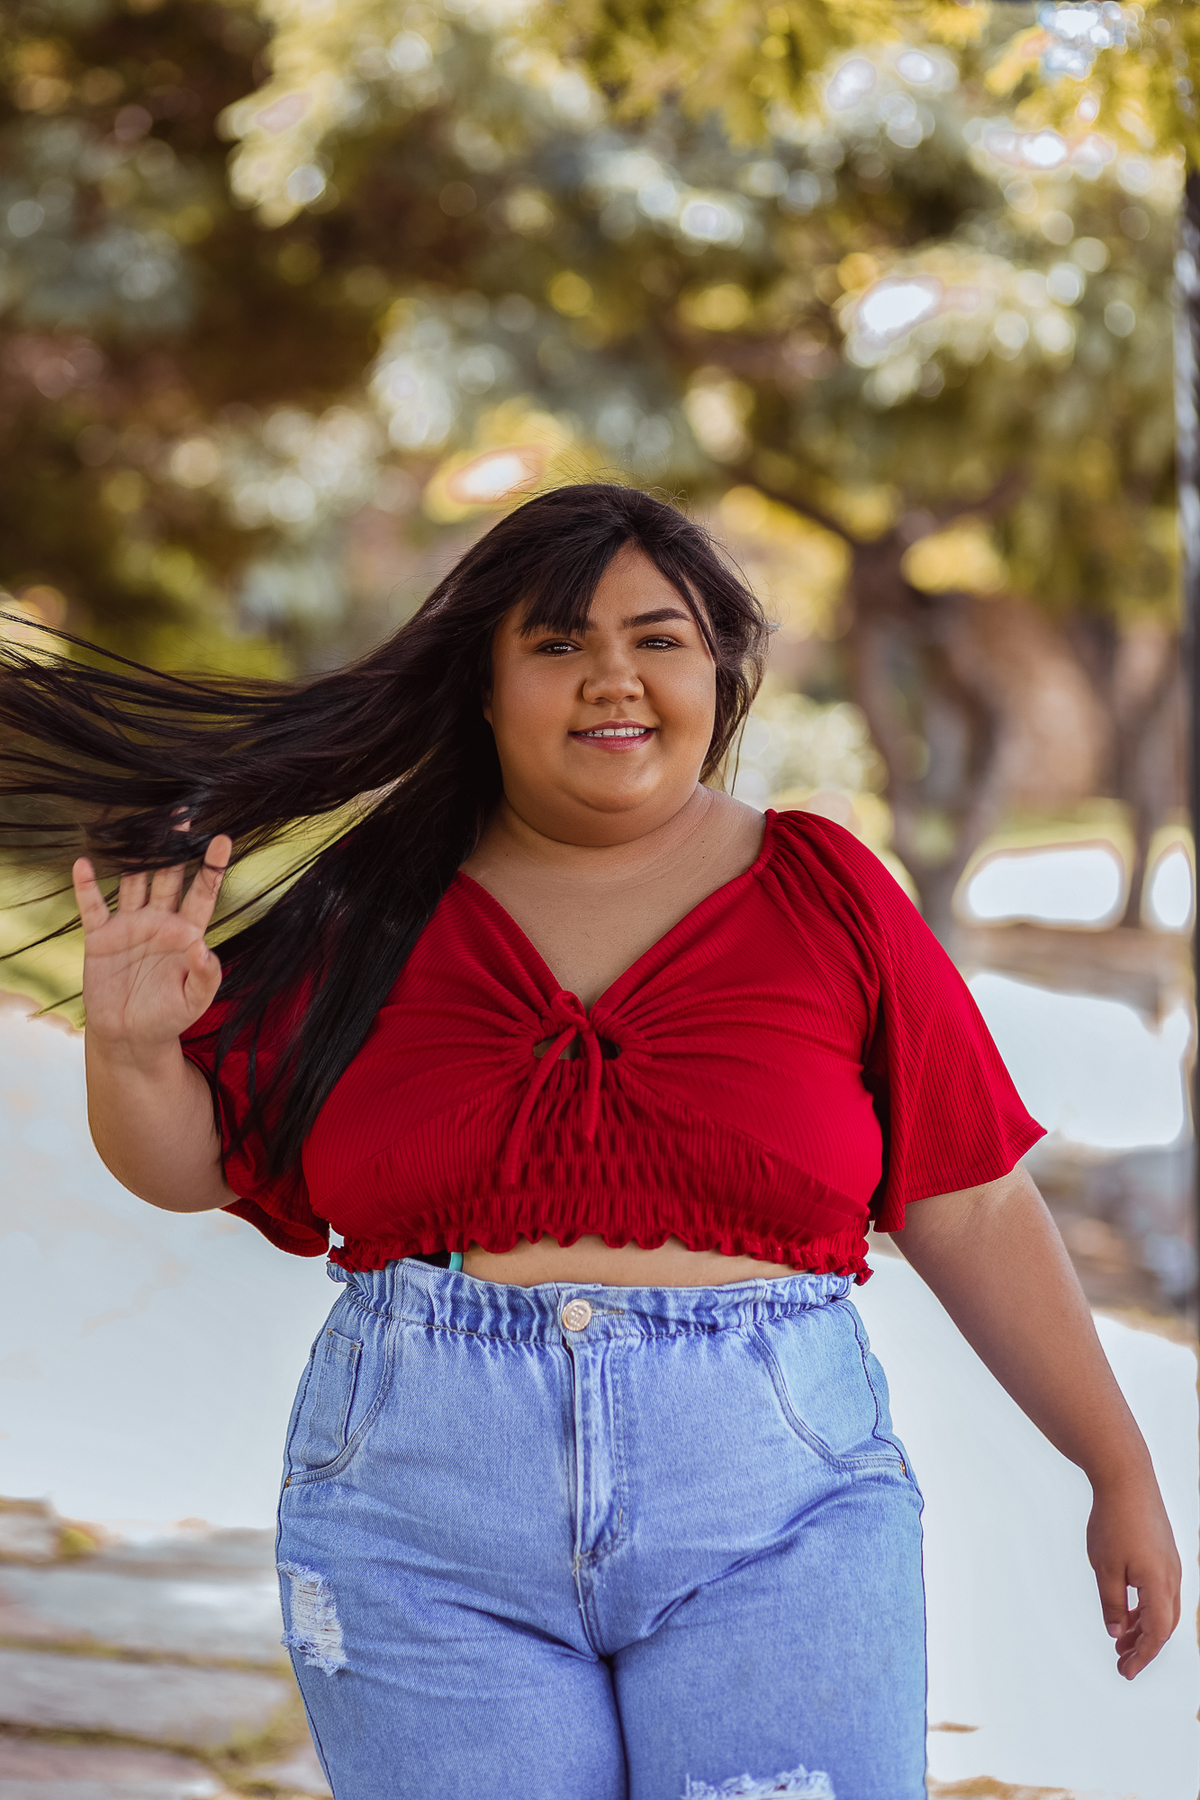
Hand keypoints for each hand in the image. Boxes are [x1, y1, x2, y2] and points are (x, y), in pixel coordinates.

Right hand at [72, 836, 232, 1058]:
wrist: (132, 1036)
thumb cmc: (170, 1016)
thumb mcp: (196, 999)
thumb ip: (206, 974)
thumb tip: (204, 946)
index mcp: (187, 932)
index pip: (202, 893)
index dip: (212, 866)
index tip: (223, 838)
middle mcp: (160, 921)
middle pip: (168, 876)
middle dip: (175, 846)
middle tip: (181, 813)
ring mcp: (130, 926)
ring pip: (134, 882)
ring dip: (136, 857)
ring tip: (140, 824)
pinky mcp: (101, 937)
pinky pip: (93, 906)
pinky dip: (87, 886)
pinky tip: (84, 862)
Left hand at [1087, 1468, 1181, 1677]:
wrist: (1127, 1478)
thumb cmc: (1114, 1521)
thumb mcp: (1105, 1568)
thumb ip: (1112, 1604)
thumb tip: (1116, 1632)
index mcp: (1160, 1586)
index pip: (1156, 1634)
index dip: (1141, 1657)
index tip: (1125, 1672)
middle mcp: (1172, 1578)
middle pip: (1163, 1626)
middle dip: (1143, 1647)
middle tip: (1121, 1663)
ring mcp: (1170, 1564)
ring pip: (1162, 1608)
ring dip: (1143, 1628)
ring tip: (1120, 1641)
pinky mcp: (1164, 1553)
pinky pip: (1160, 1591)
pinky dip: (1145, 1607)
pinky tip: (1126, 1611)